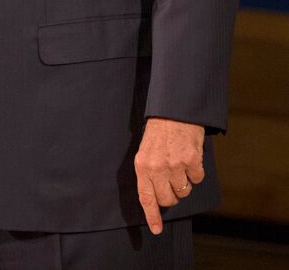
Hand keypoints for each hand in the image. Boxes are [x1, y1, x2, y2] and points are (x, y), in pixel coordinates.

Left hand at [134, 117, 204, 234]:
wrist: (173, 111)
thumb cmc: (158, 132)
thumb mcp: (145, 151)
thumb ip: (149, 173)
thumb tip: (156, 197)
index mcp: (142, 165)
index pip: (146, 198)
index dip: (152, 216)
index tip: (156, 230)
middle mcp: (157, 167)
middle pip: (168, 199)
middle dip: (172, 195)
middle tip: (173, 180)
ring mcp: (174, 165)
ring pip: (184, 190)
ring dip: (185, 181)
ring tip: (180, 163)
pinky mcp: (191, 160)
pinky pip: (197, 179)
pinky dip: (196, 172)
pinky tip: (190, 158)